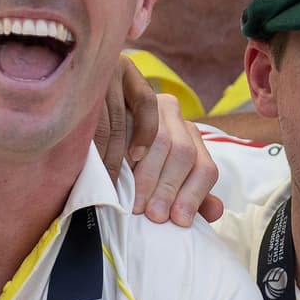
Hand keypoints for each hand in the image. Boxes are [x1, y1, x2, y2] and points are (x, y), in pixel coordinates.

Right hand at [100, 57, 222, 224]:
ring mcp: (150, 95)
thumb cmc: (121, 154)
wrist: (83, 109)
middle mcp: (171, 109)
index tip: (177, 221)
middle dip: (168, 188)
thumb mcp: (154, 171)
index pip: (203, 165)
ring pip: (160, 139)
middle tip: (152, 215)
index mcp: (186, 131)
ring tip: (134, 204)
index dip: (193, 195)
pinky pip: (133, 118)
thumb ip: (186, 192)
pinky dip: (125, 148)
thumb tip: (216, 211)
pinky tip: (120, 169)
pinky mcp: (121, 78)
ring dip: (146, 177)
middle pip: (182, 152)